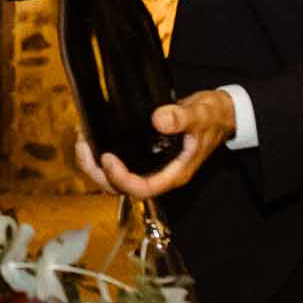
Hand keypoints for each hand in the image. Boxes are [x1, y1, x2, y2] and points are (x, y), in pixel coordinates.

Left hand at [74, 89, 235, 198]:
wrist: (219, 113)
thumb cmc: (212, 117)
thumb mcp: (201, 114)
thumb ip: (182, 117)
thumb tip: (158, 119)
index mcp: (174, 173)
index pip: (142, 188)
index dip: (120, 179)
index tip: (107, 158)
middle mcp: (159, 174)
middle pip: (121, 188)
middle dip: (98, 173)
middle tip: (84, 147)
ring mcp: (150, 166)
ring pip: (114, 179)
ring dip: (94, 165)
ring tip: (83, 141)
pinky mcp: (142, 155)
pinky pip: (118, 163)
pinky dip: (99, 155)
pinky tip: (91, 137)